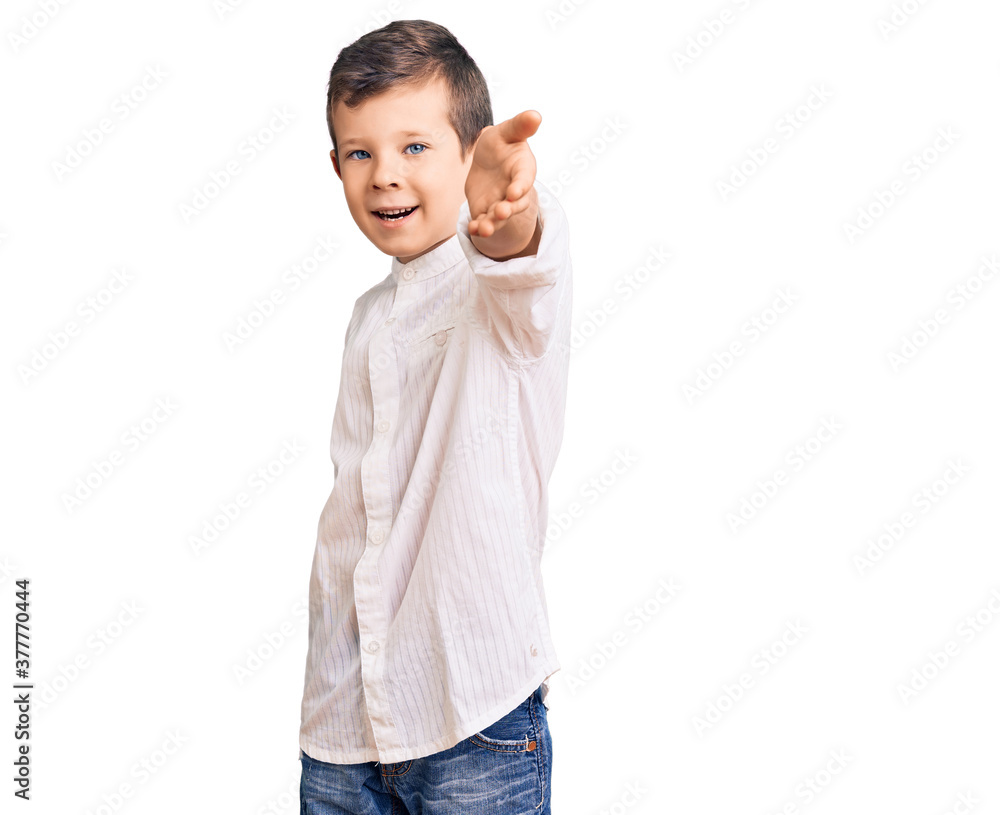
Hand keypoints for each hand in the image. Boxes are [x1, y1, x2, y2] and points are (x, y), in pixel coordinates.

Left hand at [466, 110, 540, 239]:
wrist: (487, 160)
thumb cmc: (501, 143)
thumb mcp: (507, 132)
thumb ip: (520, 126)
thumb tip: (536, 115)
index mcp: (522, 170)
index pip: (524, 180)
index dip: (520, 187)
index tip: (513, 193)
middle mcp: (514, 191)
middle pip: (514, 204)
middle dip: (508, 210)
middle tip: (501, 212)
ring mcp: (501, 203)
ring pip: (499, 218)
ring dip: (492, 224)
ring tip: (484, 229)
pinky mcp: (486, 212)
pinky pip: (483, 222)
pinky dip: (478, 227)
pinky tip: (471, 229)